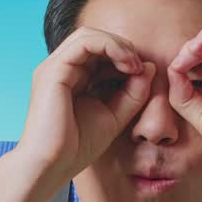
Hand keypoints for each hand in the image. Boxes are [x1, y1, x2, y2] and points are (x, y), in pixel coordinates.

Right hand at [14, 27, 155, 182]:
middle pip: (95, 38)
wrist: (52, 165)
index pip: (99, 52)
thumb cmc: (77, 146)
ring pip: (89, 35)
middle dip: (123, 47)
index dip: (124, 56)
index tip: (143, 74)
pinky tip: (126, 64)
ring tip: (134, 64)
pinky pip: (84, 43)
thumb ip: (133, 93)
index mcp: (72, 78)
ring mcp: (54, 67)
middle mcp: (61, 68)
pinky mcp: (53, 70)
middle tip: (141, 67)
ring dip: (118, 44)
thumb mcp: (115, 116)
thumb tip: (149, 66)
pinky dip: (109, 46)